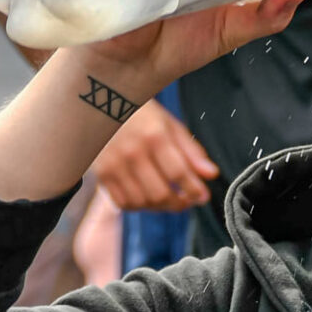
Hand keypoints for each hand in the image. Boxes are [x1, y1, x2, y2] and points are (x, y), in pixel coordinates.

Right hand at [94, 101, 219, 211]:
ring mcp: (114, 165)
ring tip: (170, 199)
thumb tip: (211, 174)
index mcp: (153, 135)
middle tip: (188, 200)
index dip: (194, 190)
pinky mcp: (102, 174)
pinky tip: (148, 197)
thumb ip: (191, 151)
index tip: (203, 196)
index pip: (178, 173)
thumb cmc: (139, 113)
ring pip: (142, 202)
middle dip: (179, 203)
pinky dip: (139, 206)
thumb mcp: (168, 124)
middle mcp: (132, 152)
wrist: (100, 105)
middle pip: (160, 193)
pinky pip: (123, 202)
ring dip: (160, 206)